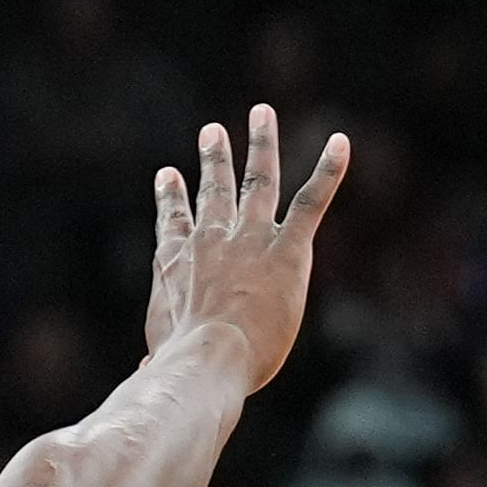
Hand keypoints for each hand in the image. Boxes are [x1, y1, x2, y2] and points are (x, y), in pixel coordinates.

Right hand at [144, 104, 349, 393]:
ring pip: (258, 180)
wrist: (207, 358)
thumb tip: (145, 372)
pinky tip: (341, 143)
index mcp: (179, 263)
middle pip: (214, 190)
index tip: (168, 175)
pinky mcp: (288, 249)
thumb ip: (158, 354)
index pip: (174, 222)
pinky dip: (328, 170)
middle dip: (215, 158)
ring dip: (261, 144)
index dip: (171, 198)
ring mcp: (251, 239)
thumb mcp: (162, 354)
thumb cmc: (182, 365)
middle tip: (212, 131)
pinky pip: (311, 202)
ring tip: (262, 114)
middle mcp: (212, 239)